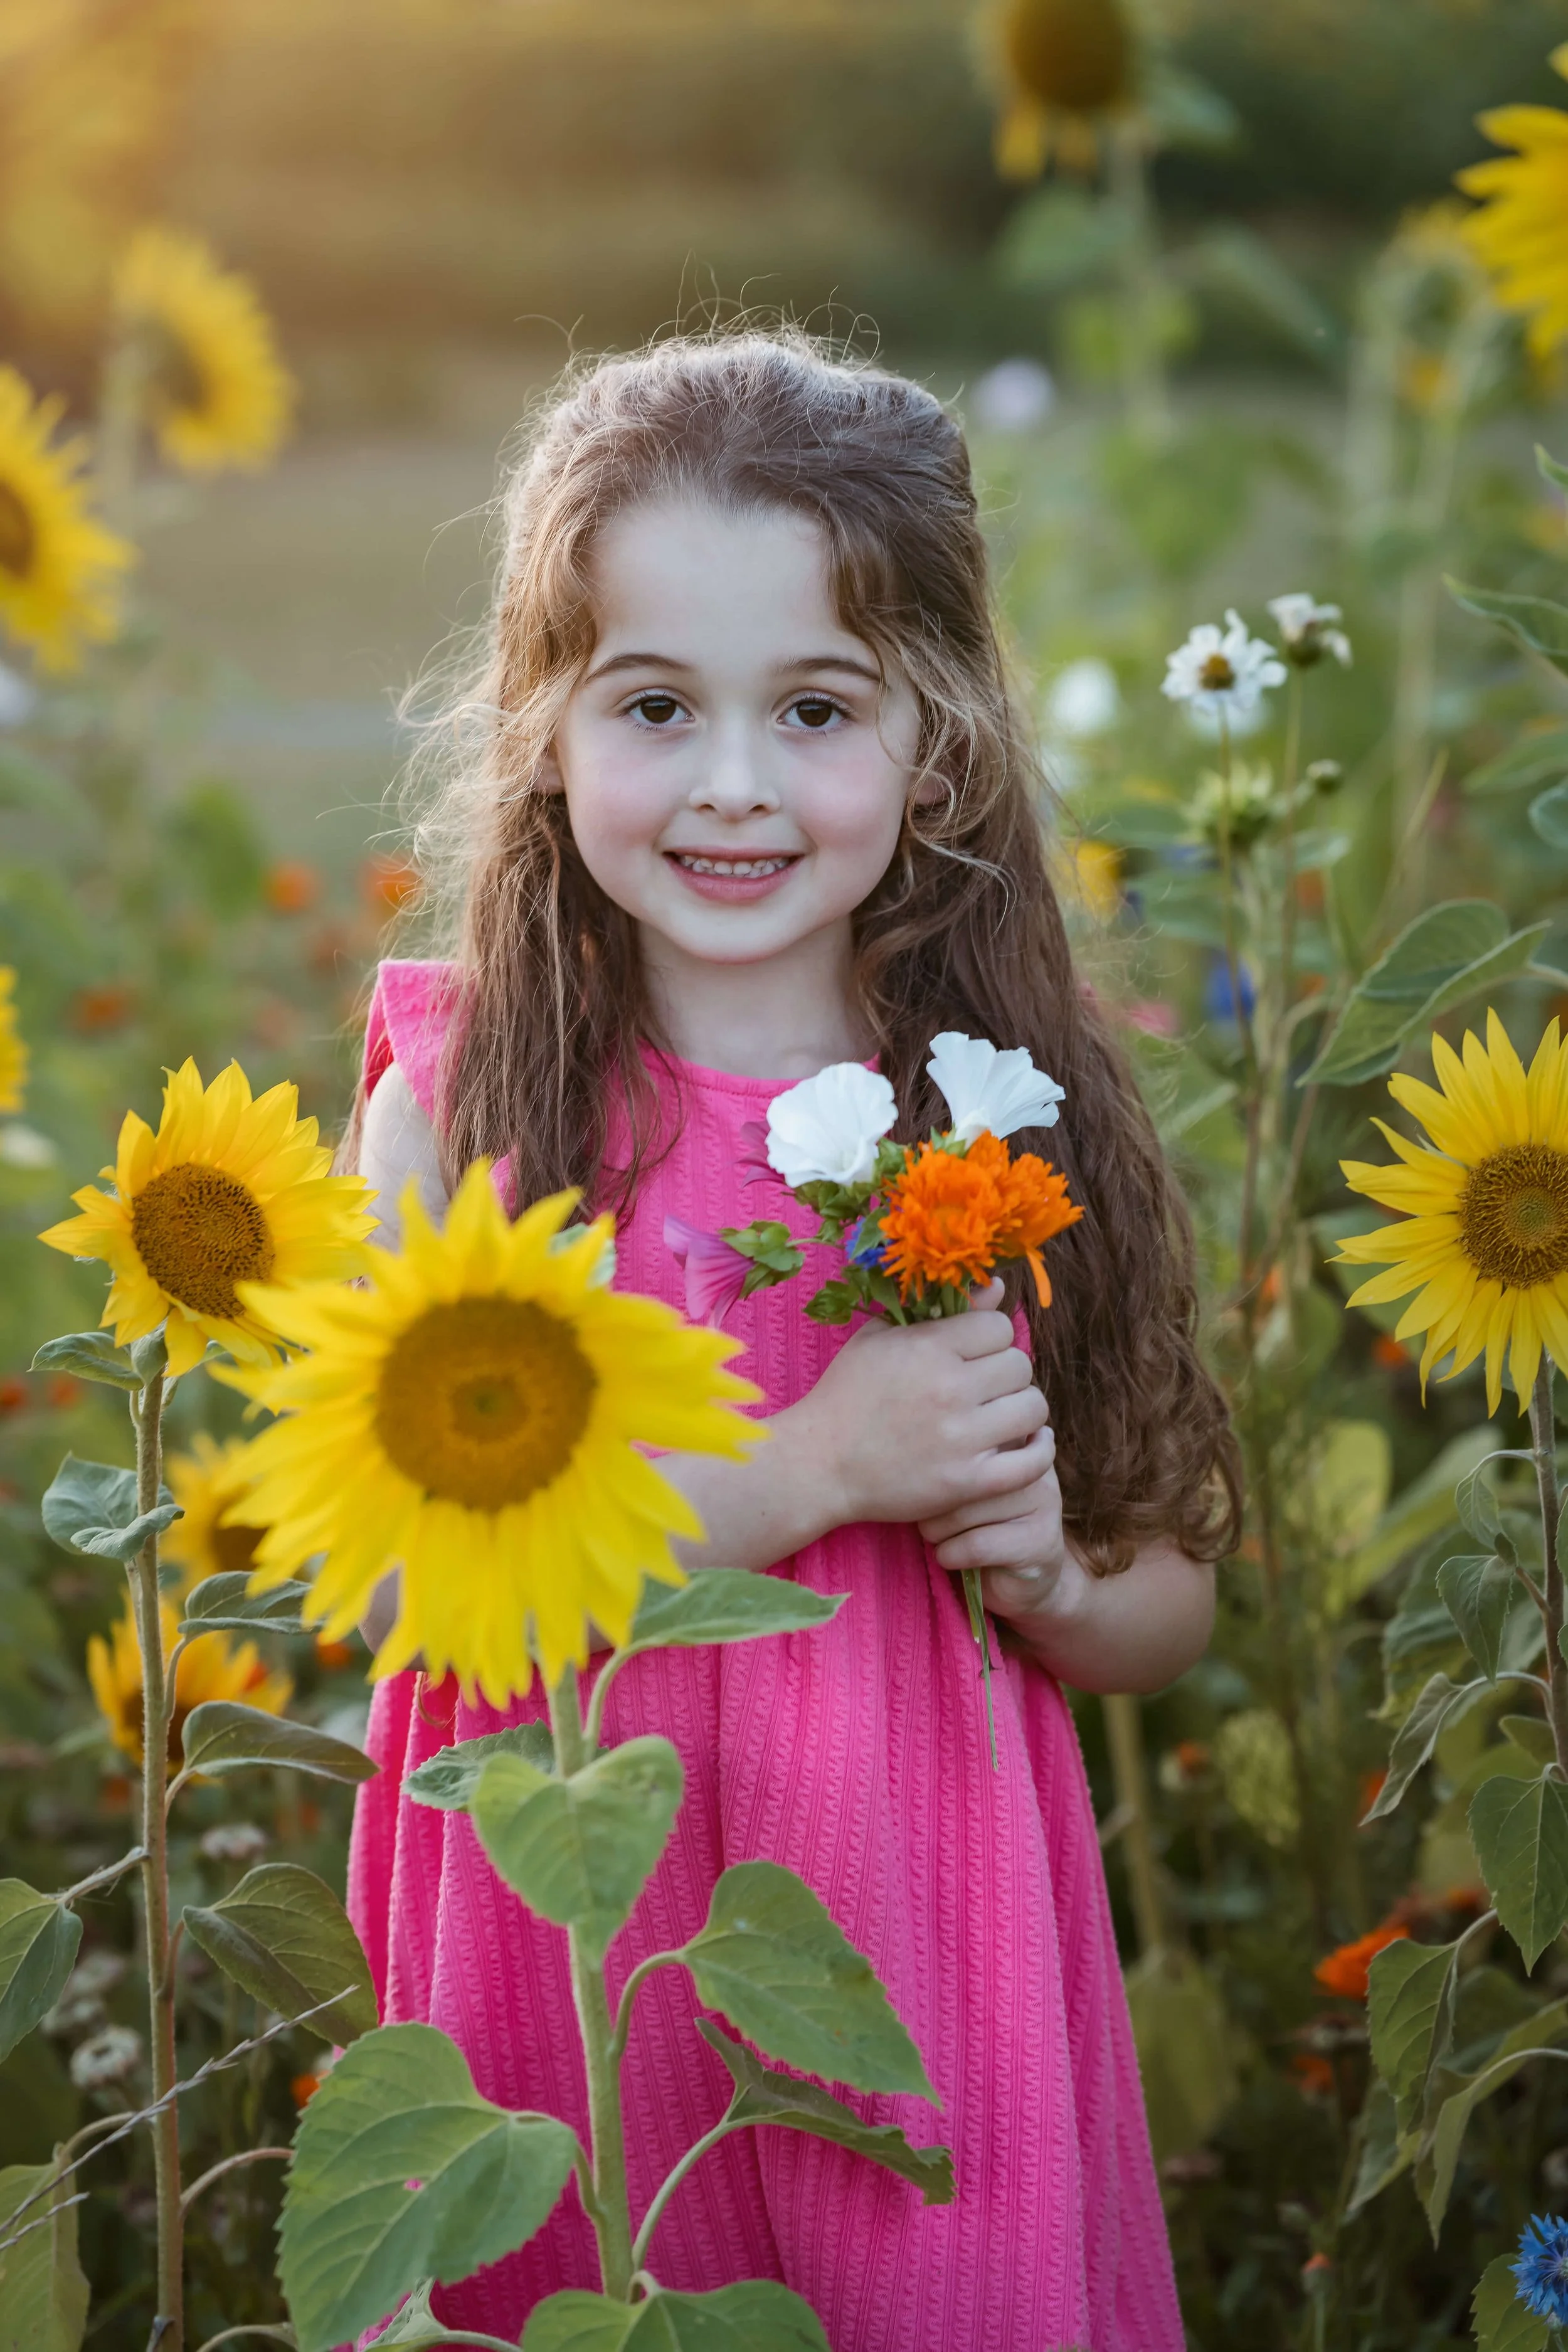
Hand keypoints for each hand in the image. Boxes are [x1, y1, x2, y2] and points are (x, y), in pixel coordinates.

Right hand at [790, 1277, 1048, 1528]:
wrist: (819, 1462)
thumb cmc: (846, 1394)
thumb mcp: (881, 1337)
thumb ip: (939, 1309)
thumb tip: (997, 1285)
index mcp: (928, 1348)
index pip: (1000, 1327)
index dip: (990, 1339)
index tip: (973, 1354)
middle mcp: (950, 1389)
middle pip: (1020, 1365)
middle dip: (1006, 1373)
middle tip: (985, 1388)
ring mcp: (961, 1438)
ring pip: (1033, 1408)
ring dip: (1022, 1410)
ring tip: (1001, 1415)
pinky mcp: (968, 1481)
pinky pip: (1032, 1462)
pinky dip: (1039, 1451)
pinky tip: (1027, 1443)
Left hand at [917, 1422, 1085, 1634]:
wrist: (1024, 1580)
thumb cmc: (978, 1523)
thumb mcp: (963, 1482)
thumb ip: (946, 1455)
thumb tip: (901, 1439)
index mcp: (1012, 1440)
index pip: (961, 1437)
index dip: (930, 1465)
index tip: (916, 1482)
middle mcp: (1032, 1464)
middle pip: (956, 1475)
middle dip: (929, 1505)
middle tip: (928, 1519)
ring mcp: (1042, 1501)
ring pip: (962, 1511)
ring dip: (936, 1533)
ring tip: (941, 1537)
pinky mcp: (1038, 1541)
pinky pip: (975, 1545)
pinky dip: (950, 1555)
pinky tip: (952, 1557)